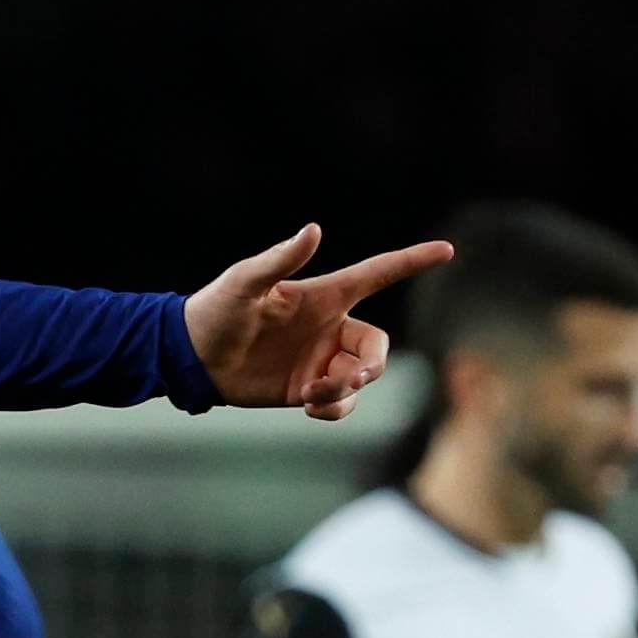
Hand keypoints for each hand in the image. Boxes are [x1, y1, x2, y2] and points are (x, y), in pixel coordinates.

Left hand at [181, 224, 454, 419]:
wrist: (190, 358)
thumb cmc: (215, 311)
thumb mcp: (244, 282)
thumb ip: (281, 260)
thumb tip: (314, 230)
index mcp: (323, 296)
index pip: (378, 273)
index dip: (412, 261)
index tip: (447, 250)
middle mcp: (329, 327)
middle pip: (378, 345)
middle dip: (372, 365)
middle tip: (346, 378)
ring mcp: (320, 359)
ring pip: (362, 377)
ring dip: (346, 389)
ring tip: (313, 394)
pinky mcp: (306, 388)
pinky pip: (341, 402)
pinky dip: (334, 408)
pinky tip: (309, 406)